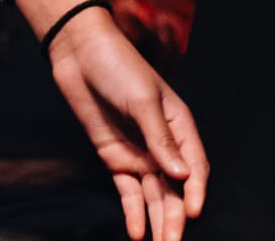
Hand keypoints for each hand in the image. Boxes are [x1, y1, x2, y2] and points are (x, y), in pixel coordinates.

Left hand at [46, 8, 207, 240]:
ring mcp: (139, 154)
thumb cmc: (118, 67)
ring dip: (157, 220)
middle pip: (175, 189)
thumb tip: (183, 175)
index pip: (195, 167)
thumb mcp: (142, 99)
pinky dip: (133, 211)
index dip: (195, 191)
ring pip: (154, 195)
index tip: (191, 211)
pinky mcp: (115, 158)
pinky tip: (136, 233)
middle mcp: (163, 146)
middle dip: (175, 217)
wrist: (78, 53)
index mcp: (180, 127)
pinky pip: (128, 191)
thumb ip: (160, 138)